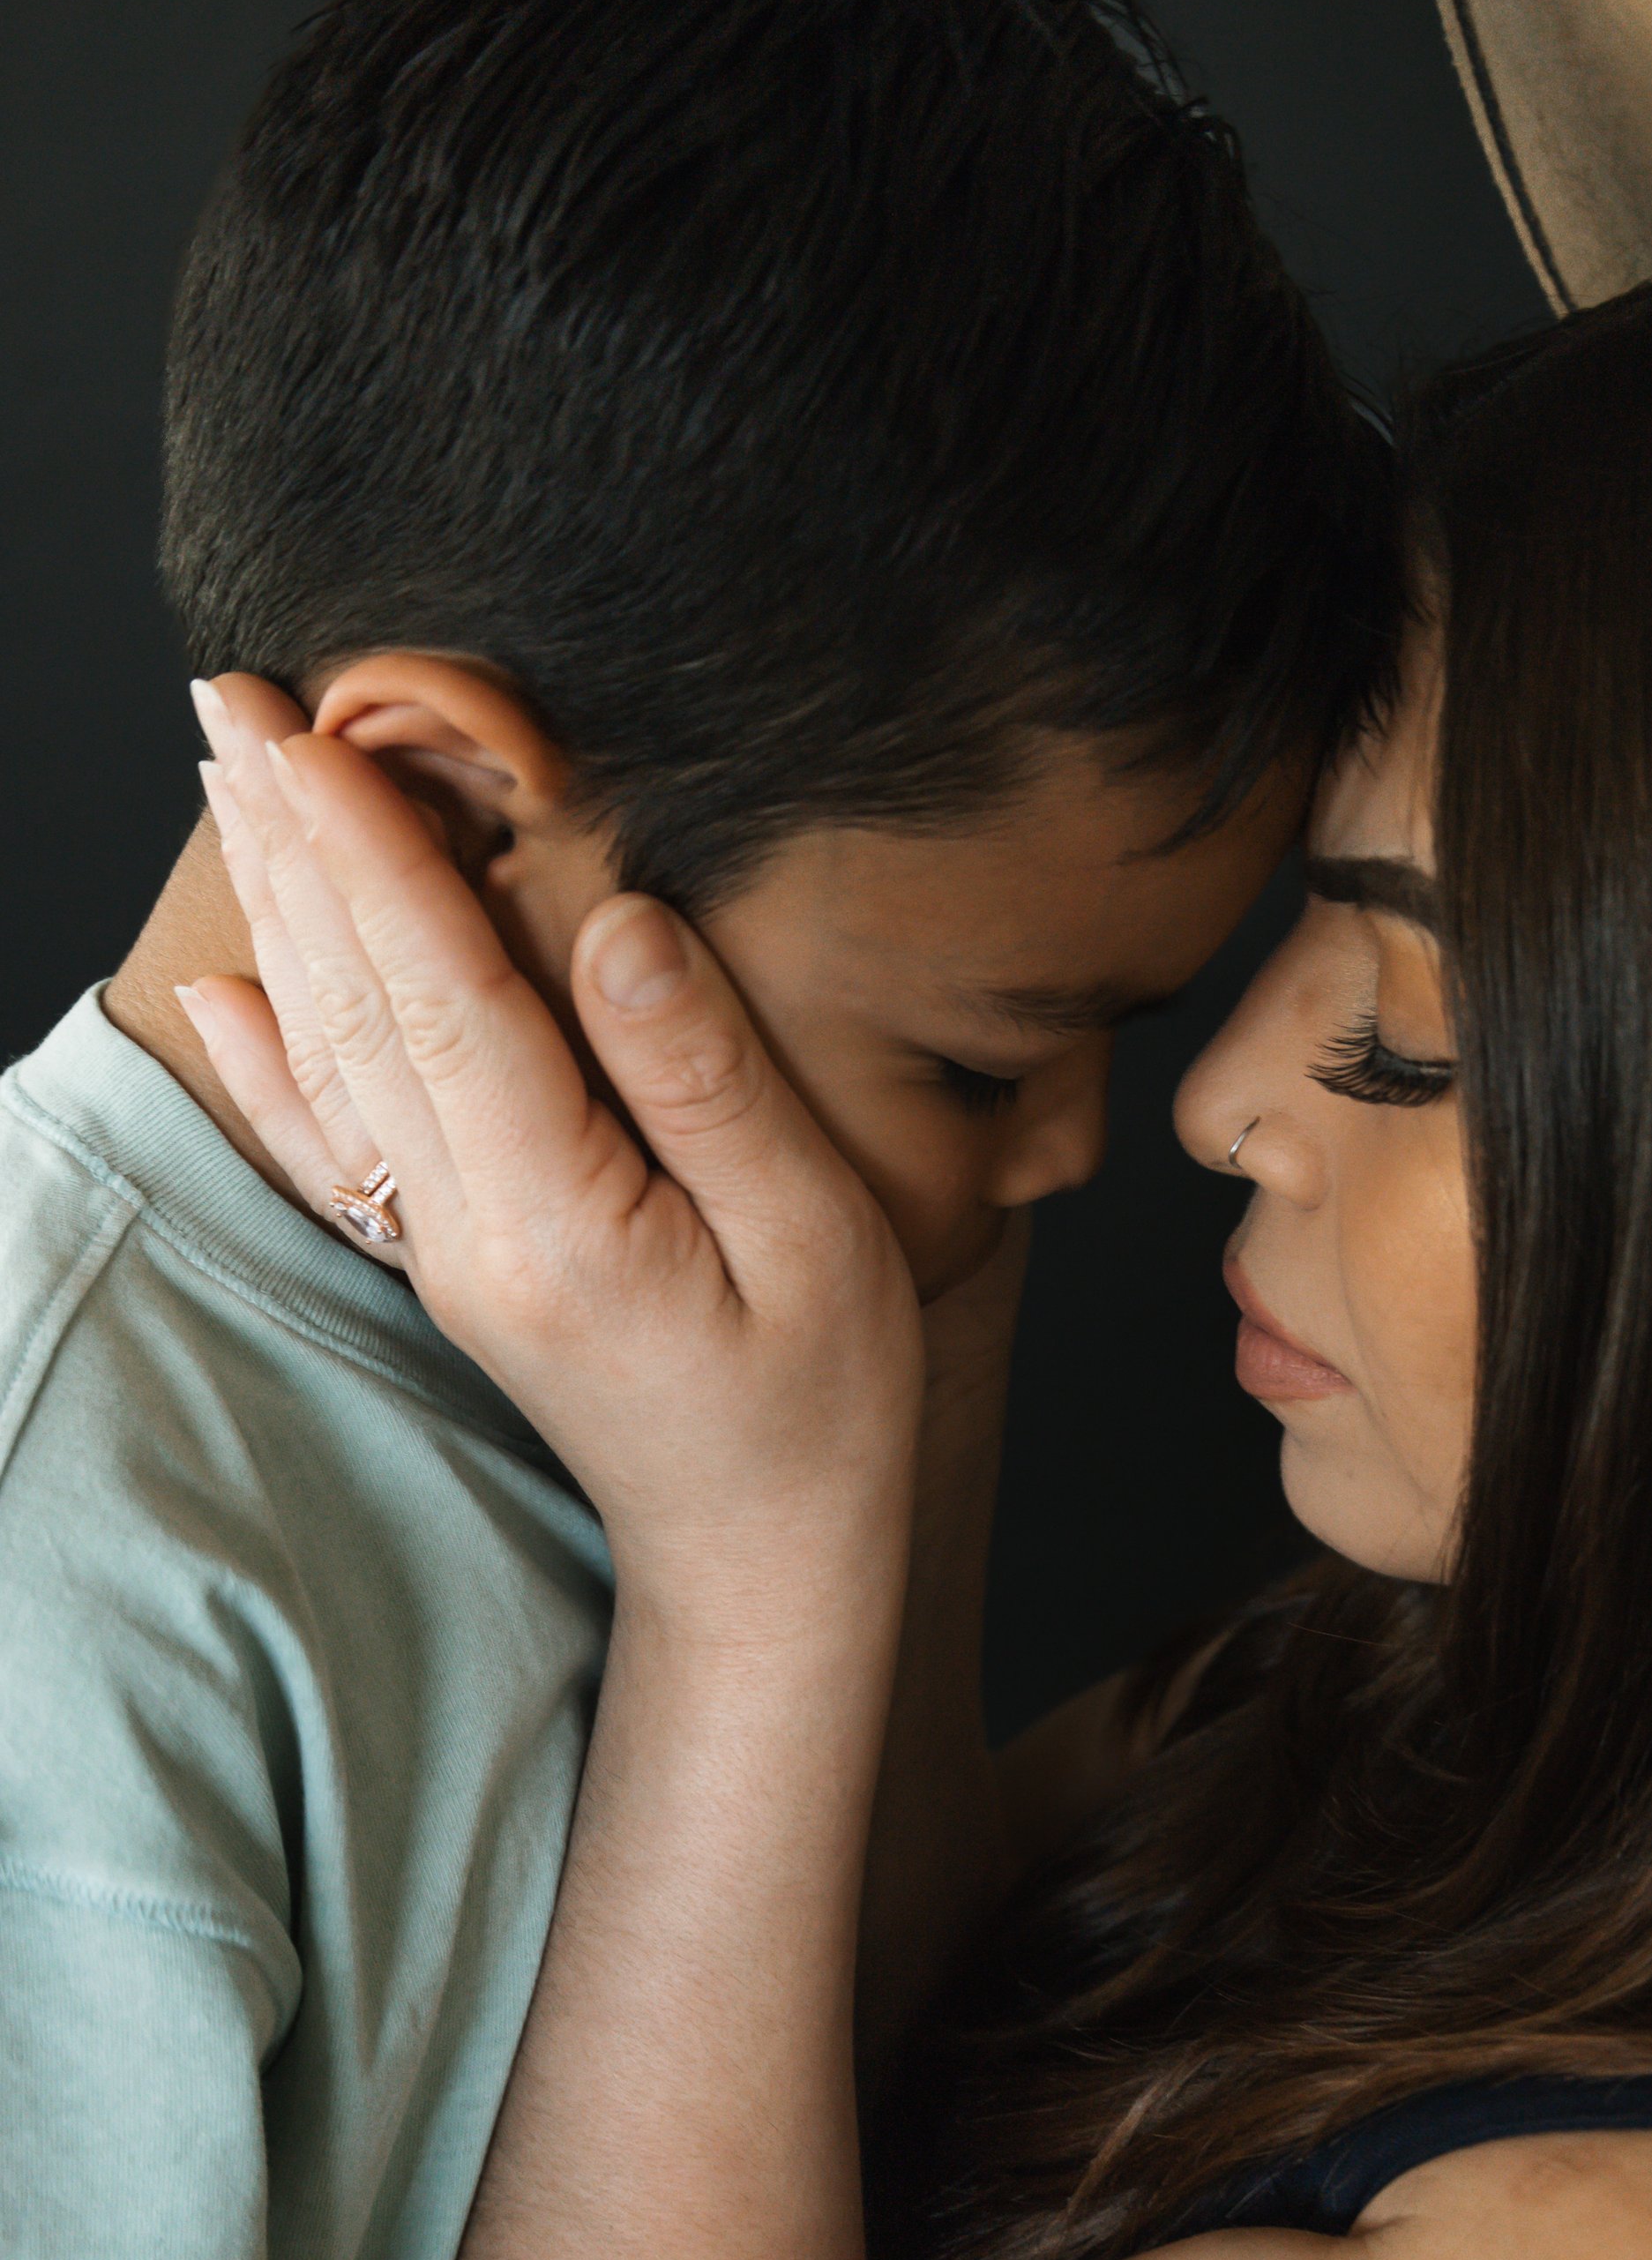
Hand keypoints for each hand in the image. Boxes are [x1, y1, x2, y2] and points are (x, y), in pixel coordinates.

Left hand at [179, 678, 921, 1617]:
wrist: (766, 1561)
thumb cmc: (822, 1407)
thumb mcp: (817, 1239)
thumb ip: (711, 1082)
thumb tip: (624, 925)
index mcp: (562, 1219)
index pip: (445, 1000)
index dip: (376, 858)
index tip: (309, 734)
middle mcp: (472, 1237)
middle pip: (357, 1007)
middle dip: (293, 844)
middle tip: (227, 698)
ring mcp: (448, 1258)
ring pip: (334, 1057)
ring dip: (278, 911)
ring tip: (227, 780)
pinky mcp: (455, 1270)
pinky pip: (338, 1149)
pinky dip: (268, 1062)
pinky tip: (221, 989)